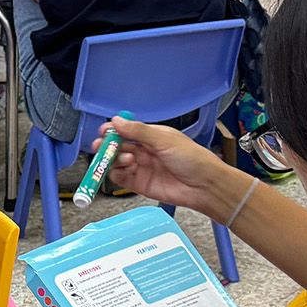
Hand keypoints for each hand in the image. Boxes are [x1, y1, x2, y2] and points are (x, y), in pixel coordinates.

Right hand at [105, 117, 241, 216]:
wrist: (204, 186)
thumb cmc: (193, 159)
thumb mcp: (164, 139)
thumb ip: (138, 131)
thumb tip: (117, 120)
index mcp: (152, 136)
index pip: (126, 130)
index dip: (113, 130)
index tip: (105, 131)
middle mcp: (144, 151)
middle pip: (117, 146)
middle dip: (107, 145)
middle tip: (102, 146)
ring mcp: (141, 167)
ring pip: (116, 162)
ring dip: (115, 159)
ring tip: (127, 160)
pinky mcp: (139, 184)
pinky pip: (120, 178)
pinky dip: (117, 173)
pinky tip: (126, 169)